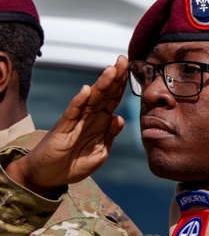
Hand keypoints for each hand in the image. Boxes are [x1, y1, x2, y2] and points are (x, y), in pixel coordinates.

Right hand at [6, 56, 127, 193]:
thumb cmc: (75, 163)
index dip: (123, 84)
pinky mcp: (62, 129)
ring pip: (91, 99)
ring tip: (111, 70)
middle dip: (115, 77)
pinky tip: (86, 90)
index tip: (132, 67)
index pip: (114, 99)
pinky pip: (72, 113)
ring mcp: (75, 121)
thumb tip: (119, 118)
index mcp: (101, 122)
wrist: (48, 176)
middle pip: (104, 94)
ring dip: (101, 85)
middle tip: (124, 59)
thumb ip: (110, 135)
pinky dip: (79, 102)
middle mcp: (89, 117)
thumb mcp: (100, 152)